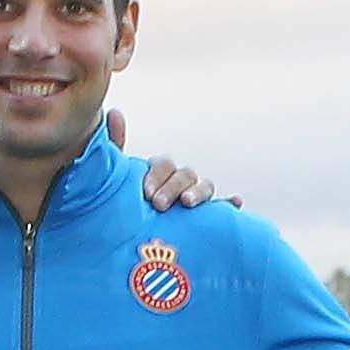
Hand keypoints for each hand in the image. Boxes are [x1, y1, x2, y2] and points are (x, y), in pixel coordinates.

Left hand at [105, 112, 229, 209]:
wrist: (125, 236)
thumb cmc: (121, 206)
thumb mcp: (115, 179)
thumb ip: (115, 147)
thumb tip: (115, 113)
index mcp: (158, 173)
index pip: (164, 165)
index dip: (157, 176)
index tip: (146, 192)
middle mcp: (178, 182)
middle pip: (185, 175)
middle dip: (174, 187)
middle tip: (159, 204)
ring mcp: (193, 198)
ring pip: (204, 187)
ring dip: (199, 192)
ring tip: (188, 203)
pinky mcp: (204, 219)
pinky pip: (220, 210)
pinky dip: (228, 204)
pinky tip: (234, 203)